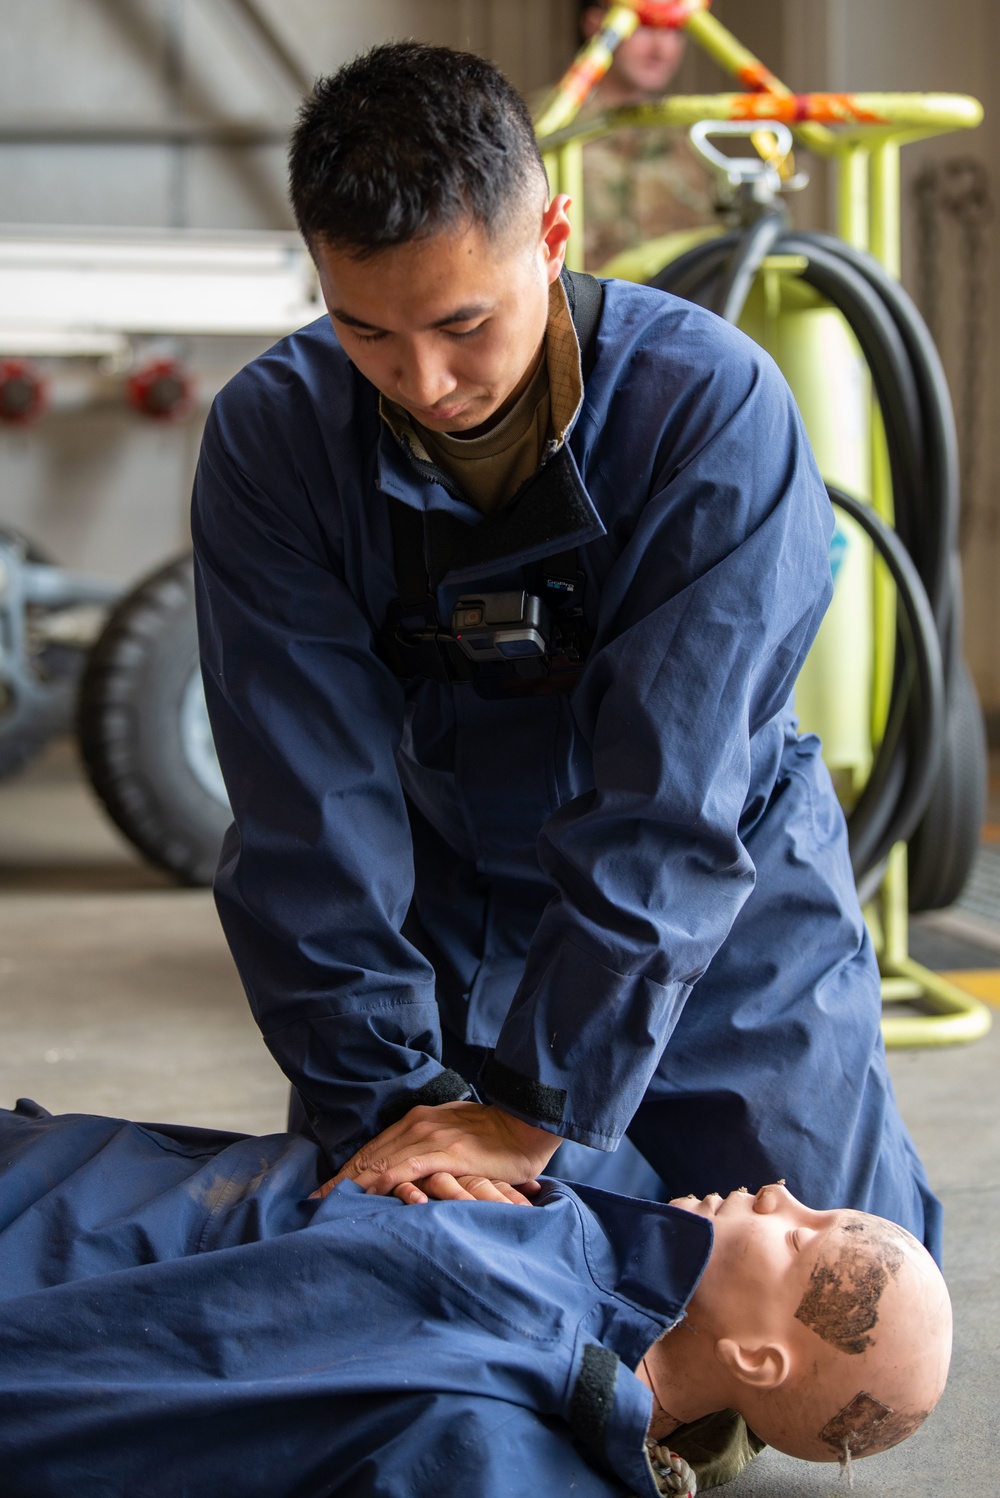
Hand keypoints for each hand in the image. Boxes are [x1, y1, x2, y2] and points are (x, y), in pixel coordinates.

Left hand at [311, 1100, 560, 1200]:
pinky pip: (401, 1170)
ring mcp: (427, 1137)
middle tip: (312, 1200)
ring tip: (325, 1202)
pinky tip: (360, 1196)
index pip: (376, 1149)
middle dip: (340, 1179)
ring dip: (349, 1183)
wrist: (529, 1121)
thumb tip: (424, 1174)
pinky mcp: (442, 1153)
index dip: (350, 1170)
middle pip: (369, 1155)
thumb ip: (438, 1152)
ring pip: (378, 1162)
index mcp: (420, 1121)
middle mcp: (417, 1125)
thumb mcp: (460, 1140)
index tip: (327, 1188)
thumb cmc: (500, 1136)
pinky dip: (376, 1183)